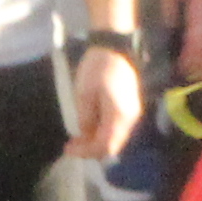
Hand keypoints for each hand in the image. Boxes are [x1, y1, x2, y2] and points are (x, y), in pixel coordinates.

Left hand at [66, 42, 141, 160]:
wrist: (115, 48)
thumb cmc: (98, 68)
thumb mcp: (84, 94)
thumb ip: (85, 119)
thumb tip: (85, 135)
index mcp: (119, 117)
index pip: (105, 145)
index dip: (87, 152)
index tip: (68, 149)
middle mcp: (131, 120)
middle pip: (113, 146)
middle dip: (92, 150)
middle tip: (72, 146)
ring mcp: (133, 115)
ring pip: (115, 138)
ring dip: (97, 142)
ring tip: (78, 139)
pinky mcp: (130, 108)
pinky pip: (117, 129)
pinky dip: (103, 133)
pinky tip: (91, 128)